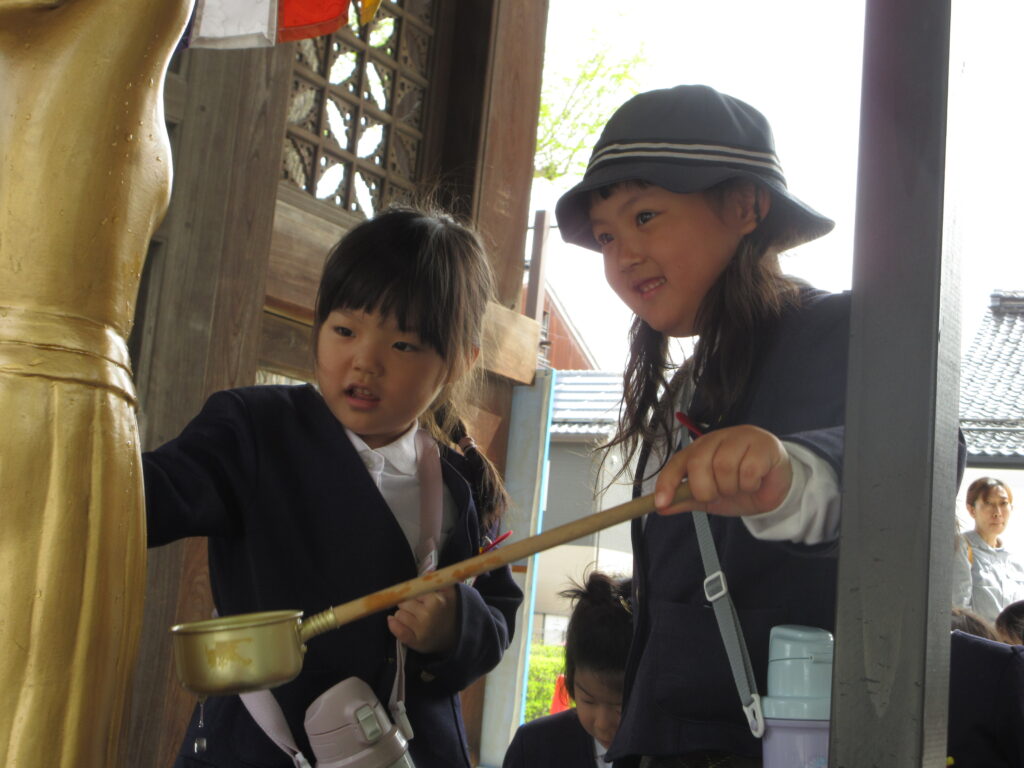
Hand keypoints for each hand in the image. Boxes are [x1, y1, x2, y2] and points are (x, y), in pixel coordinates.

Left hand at [386, 585, 457, 654]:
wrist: (455, 636)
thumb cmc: (449, 611)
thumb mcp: (449, 593)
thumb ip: (439, 580)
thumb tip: (428, 570)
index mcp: (436, 601)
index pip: (412, 591)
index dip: (413, 594)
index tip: (416, 597)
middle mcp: (428, 615)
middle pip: (403, 603)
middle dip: (407, 604)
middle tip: (417, 608)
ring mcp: (421, 630)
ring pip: (399, 615)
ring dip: (402, 614)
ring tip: (414, 617)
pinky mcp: (415, 642)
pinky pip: (398, 630)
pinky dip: (393, 625)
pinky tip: (393, 621)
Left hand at [653, 424, 791, 516]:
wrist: (776, 487)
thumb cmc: (739, 486)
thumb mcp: (710, 497)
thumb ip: (686, 499)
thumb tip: (660, 507)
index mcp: (699, 449)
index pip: (677, 462)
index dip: (667, 483)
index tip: (661, 504)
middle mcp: (717, 439)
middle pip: (699, 463)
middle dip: (706, 489)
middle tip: (718, 495)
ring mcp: (741, 438)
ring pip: (724, 466)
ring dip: (731, 487)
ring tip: (740, 487)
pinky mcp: (763, 445)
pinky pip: (749, 469)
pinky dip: (750, 484)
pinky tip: (755, 482)